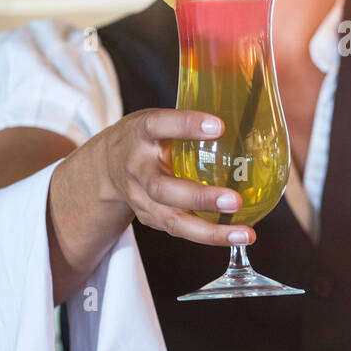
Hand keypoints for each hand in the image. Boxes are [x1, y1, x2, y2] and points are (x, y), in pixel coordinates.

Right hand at [94, 108, 255, 246]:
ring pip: (172, 220)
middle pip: (162, 188)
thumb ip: (189, 121)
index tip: (219, 126)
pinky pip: (180, 230)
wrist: (105, 167)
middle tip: (235, 200)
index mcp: (141, 133)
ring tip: (244, 234)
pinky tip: (236, 236)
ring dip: (210, 231)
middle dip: (199, 198)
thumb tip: (245, 114)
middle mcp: (137, 168)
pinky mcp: (149, 218)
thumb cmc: (147, 138)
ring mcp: (141, 198)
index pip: (160, 125)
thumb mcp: (160, 120)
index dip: (186, 125)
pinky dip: (209, 236)